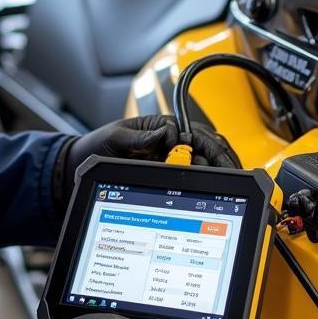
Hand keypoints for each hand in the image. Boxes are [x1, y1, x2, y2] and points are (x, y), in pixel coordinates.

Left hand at [53, 115, 240, 213]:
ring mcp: (169, 160)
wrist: (81, 166)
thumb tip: (165, 135)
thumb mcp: (115, 138)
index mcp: (161, 128)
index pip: (195, 133)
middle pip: (207, 148)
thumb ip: (139, 137)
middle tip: (235, 173)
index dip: (210, 146)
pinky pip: (190, 179)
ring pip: (204, 164)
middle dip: (223, 159)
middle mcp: (169, 143)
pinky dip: (205, 183)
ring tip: (230, 182)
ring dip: (218, 171)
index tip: (219, 160)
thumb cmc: (97, 147)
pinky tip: (213, 191)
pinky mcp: (166, 176)